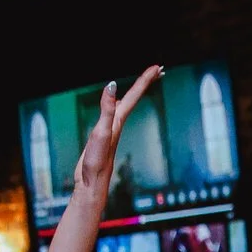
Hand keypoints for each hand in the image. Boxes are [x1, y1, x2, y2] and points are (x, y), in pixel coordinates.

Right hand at [72, 66, 163, 197]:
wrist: (91, 184)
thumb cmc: (97, 162)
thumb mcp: (101, 132)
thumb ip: (106, 109)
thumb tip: (112, 86)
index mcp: (118, 120)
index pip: (134, 95)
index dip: (145, 79)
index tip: (158, 67)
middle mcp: (118, 123)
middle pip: (135, 98)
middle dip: (146, 82)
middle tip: (159, 69)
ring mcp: (111, 128)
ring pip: (127, 104)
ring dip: (136, 91)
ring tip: (143, 80)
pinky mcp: (104, 134)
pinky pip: (115, 112)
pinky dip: (119, 102)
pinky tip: (118, 102)